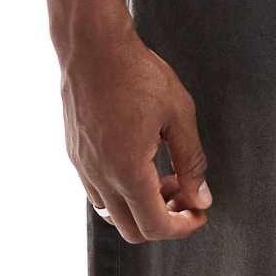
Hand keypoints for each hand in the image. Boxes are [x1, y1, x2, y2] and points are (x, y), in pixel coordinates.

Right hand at [60, 28, 213, 242]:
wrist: (93, 46)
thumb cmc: (136, 73)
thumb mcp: (178, 113)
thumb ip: (192, 160)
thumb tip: (200, 197)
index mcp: (127, 171)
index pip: (155, 226)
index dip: (183, 226)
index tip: (199, 212)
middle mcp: (100, 177)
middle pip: (132, 229)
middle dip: (164, 219)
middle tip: (185, 193)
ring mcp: (83, 167)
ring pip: (112, 213)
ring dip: (141, 206)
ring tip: (163, 174)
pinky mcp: (75, 154)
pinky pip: (97, 191)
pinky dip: (121, 191)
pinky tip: (139, 160)